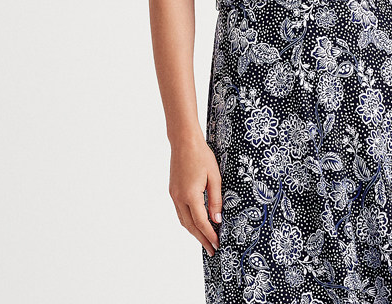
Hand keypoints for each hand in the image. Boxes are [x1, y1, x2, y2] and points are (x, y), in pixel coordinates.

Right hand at [168, 134, 221, 256]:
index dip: (210, 235)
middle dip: (201, 239)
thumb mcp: (215, 177)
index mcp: (190, 195)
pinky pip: (180, 211)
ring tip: (205, 240)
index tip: (218, 244)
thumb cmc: (201, 155)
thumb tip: (217, 220)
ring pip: (183, 220)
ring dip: (194, 232)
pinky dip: (188, 221)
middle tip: (212, 250)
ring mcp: (174, 195)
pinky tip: (196, 223)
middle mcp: (179, 198)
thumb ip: (216, 199)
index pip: (202, 222)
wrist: (184, 141)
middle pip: (190, 226)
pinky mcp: (173, 190)